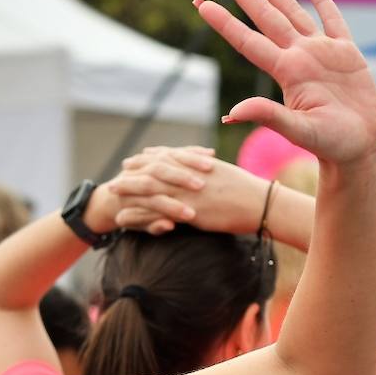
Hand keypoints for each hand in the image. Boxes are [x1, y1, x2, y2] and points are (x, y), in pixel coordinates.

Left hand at [109, 146, 268, 235]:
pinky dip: (137, 214)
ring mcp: (187, 192)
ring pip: (151, 188)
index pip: (172, 156)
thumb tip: (210, 172)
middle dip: (137, 168)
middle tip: (121, 169)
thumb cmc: (252, 193)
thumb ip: (214, 174)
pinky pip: (155, 212)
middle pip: (156, 168)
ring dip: (130, 189)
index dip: (154, 156)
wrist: (262, 204)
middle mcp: (190, 175)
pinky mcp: (187, 211)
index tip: (141, 155)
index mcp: (201, 166)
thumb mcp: (229, 177)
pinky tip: (123, 218)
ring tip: (113, 190)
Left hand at [196, 0, 375, 165]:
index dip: (225, 22)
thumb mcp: (299, 131)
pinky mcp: (347, 54)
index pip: (248, 41)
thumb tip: (233, 113)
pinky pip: (333, 20)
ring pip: (293, 12)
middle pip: (266, 18)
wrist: (360, 148)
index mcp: (287, 72)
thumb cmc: (331, 145)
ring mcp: (322, 53)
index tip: (202, 4)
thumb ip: (269, 117)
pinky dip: (323, 0)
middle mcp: (299, 57)